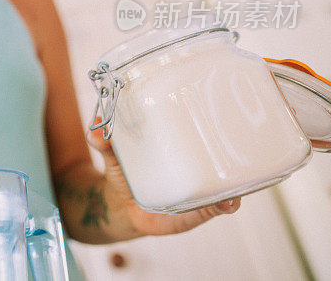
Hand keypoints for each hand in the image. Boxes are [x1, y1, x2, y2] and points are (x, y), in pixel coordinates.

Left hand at [87, 124, 240, 238]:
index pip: (199, 136)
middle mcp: (189, 169)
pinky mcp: (191, 212)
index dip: (216, 128)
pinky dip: (222, 207)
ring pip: (222, 186)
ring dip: (232, 187)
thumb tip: (93, 131)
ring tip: (237, 187)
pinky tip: (229, 204)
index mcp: (173, 150)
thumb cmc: (124, 175)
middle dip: (232, 158)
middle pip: (219, 161)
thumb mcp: (114, 158)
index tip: (224, 119)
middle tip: (235, 155)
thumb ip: (105, 144)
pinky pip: (212, 209)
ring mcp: (194, 191)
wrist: (123, 207)